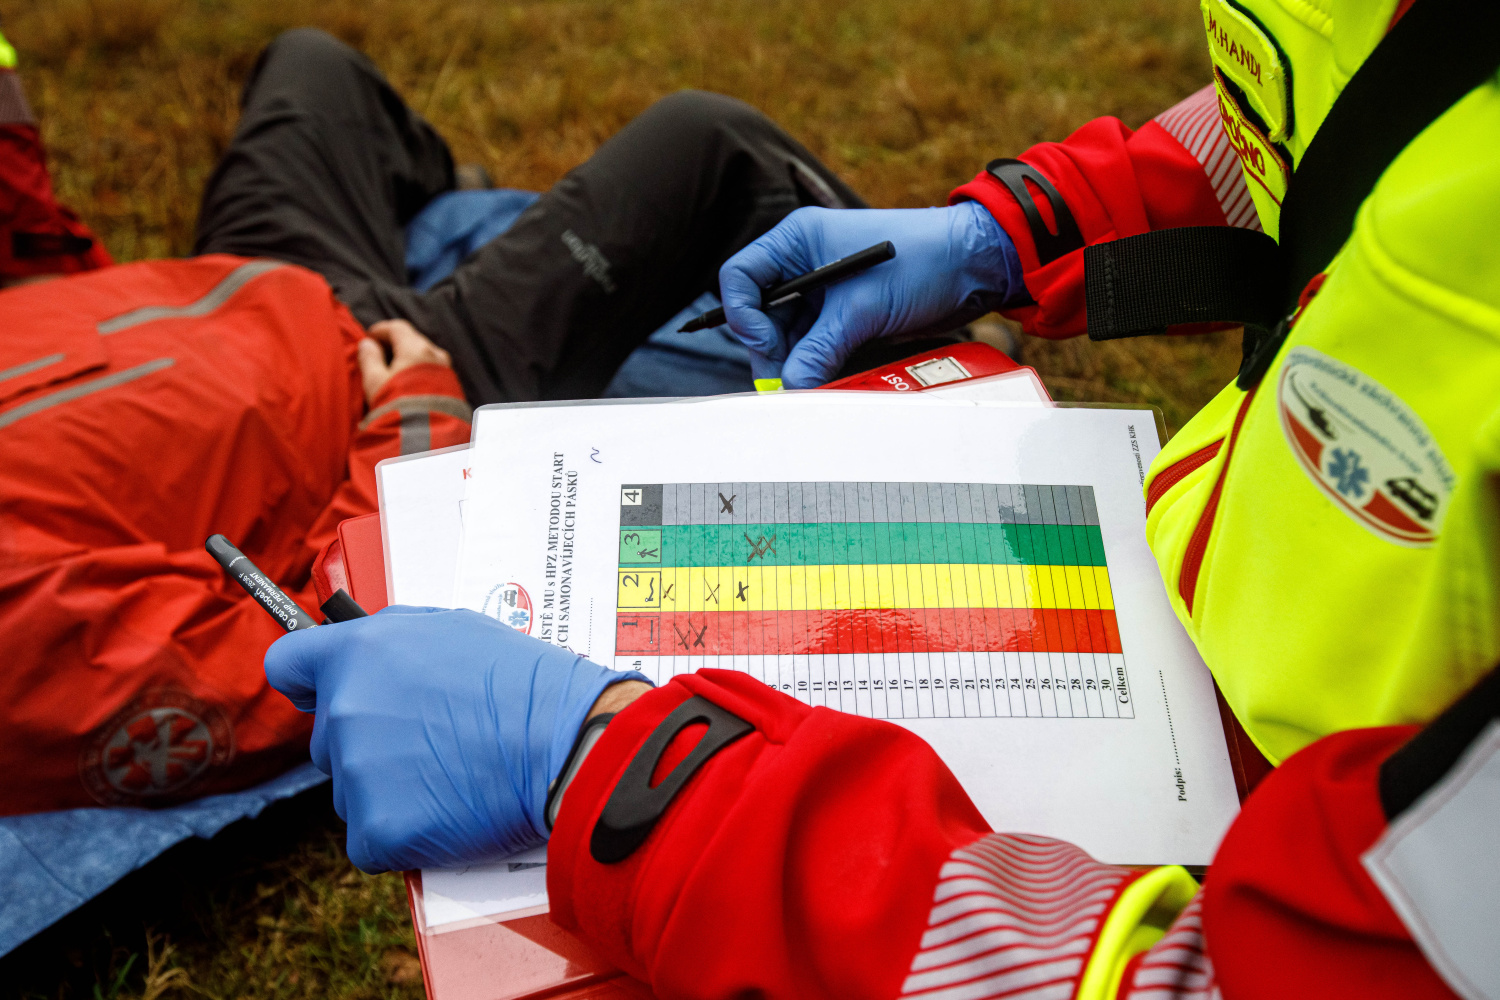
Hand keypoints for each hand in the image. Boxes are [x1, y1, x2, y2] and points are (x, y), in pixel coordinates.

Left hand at [264, 606, 650, 871]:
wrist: (565, 744)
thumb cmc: (524, 685)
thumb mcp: (454, 628)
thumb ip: (391, 640)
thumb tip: (363, 655)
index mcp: (358, 654)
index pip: (287, 664)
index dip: (308, 681)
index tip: (320, 692)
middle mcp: (346, 712)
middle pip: (326, 740)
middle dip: (367, 742)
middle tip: (430, 742)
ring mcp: (357, 775)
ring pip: (352, 790)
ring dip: (388, 789)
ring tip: (451, 775)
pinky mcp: (376, 831)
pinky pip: (372, 839)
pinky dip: (404, 834)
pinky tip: (448, 811)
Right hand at [356, 318, 451, 404]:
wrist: (430, 437)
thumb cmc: (397, 406)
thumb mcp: (375, 382)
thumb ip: (369, 359)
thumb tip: (367, 344)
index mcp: (416, 348)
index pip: (398, 328)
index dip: (381, 330)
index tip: (369, 337)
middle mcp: (436, 355)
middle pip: (413, 340)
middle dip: (394, 343)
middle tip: (378, 354)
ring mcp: (447, 370)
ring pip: (425, 355)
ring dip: (408, 358)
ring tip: (392, 371)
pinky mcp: (453, 387)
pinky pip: (433, 370)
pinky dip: (419, 370)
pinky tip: (409, 384)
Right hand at [718, 202, 1019, 387]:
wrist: (973, 266)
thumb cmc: (921, 261)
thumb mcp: (863, 307)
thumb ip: (820, 348)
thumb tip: (790, 386)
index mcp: (797, 240)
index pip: (740, 277)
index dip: (745, 315)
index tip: (768, 345)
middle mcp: (802, 262)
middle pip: (759, 313)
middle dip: (769, 350)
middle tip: (784, 384)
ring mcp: (822, 290)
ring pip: (785, 334)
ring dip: (792, 362)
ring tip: (805, 386)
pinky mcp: (842, 314)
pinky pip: (813, 343)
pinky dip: (813, 363)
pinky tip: (820, 380)